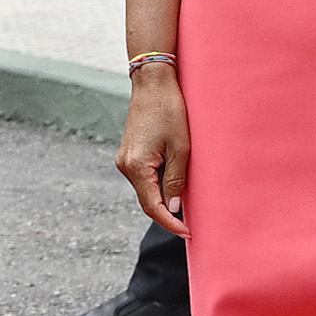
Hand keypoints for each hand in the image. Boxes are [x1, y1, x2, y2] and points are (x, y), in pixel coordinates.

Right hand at [117, 67, 189, 237]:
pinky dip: (159, 182)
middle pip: (147, 200)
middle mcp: (125, 165)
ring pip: (146, 188)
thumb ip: (176, 180)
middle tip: (190, 224)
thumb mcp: (180, 148)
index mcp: (136, 166)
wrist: (153, 82)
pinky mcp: (130, 152)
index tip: (188, 233)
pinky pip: (145, 176)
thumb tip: (172, 209)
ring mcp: (125, 158)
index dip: (170, 223)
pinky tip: (175, 180)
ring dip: (164, 196)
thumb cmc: (169, 110)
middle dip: (167, 213)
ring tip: (187, 200)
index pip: (152, 207)